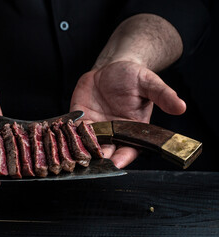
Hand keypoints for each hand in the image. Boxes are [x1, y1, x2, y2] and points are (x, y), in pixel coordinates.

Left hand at [70, 61, 185, 167]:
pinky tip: (60, 138)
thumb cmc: (134, 76)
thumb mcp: (149, 83)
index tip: (116, 163)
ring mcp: (95, 126)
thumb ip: (163, 95)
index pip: (128, 149)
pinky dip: (66, 134)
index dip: (123, 157)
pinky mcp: (80, 118)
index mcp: (132, 130)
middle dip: (97, 158)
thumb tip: (181, 106)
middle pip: (105, 150)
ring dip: (79, 150)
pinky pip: (72, 129)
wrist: (113, 67)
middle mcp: (112, 132)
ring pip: (86, 144)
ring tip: (73, 156)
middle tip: (90, 164)